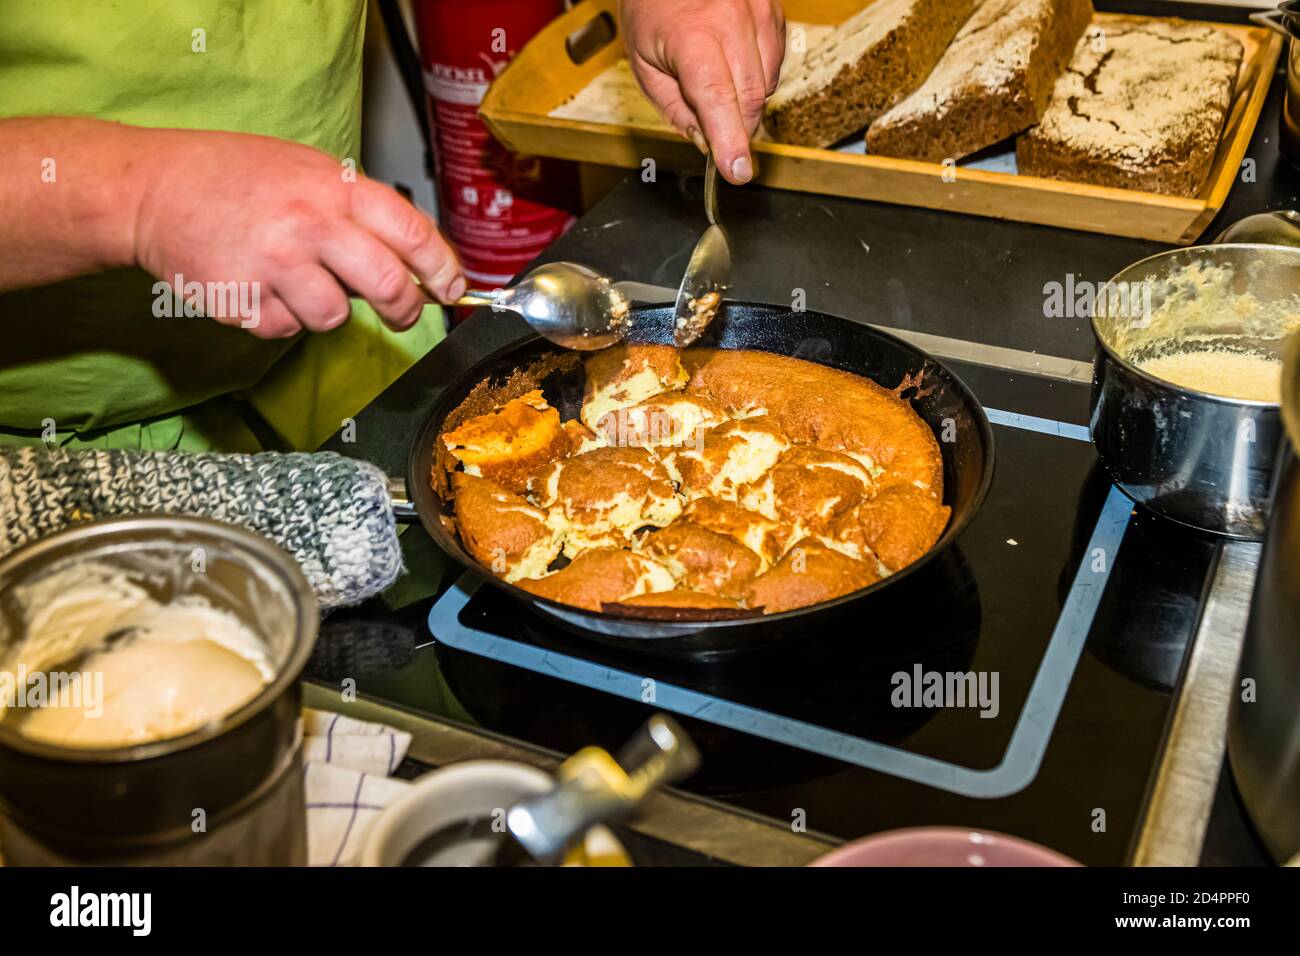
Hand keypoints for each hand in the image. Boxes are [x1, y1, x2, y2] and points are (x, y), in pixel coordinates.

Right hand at [133, 128, 464, 338]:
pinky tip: (257, 285)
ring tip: (296, 281)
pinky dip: (278, 317)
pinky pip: (285, 329)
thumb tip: (412, 258)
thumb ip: (357, 210)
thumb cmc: (233, 177)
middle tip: (402, 314)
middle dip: (404, 310)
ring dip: (325, 310)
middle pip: (388, 285)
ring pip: (335, 317)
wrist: (152, 188)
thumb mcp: (306, 170)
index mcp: (334, 187)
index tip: (451, 288)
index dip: (442, 268)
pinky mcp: (244, 300)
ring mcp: (276, 263)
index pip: (412, 233)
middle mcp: (311, 224)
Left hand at [620, 0, 784, 184]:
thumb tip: (707, 143)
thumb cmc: (651, 11)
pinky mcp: (772, 11)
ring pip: (767, 83)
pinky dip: (758, 75)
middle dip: (736, 127)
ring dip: (746, 100)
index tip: (737, 171)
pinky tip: (733, 62)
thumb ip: (676, 109)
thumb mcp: (644, 66)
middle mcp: (730, 19)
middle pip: (749, 98)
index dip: (729, 140)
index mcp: (692, 35)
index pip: (718, 99)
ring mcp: (757, 11)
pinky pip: (775, 61)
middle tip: (717, 134)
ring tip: (716, 81)